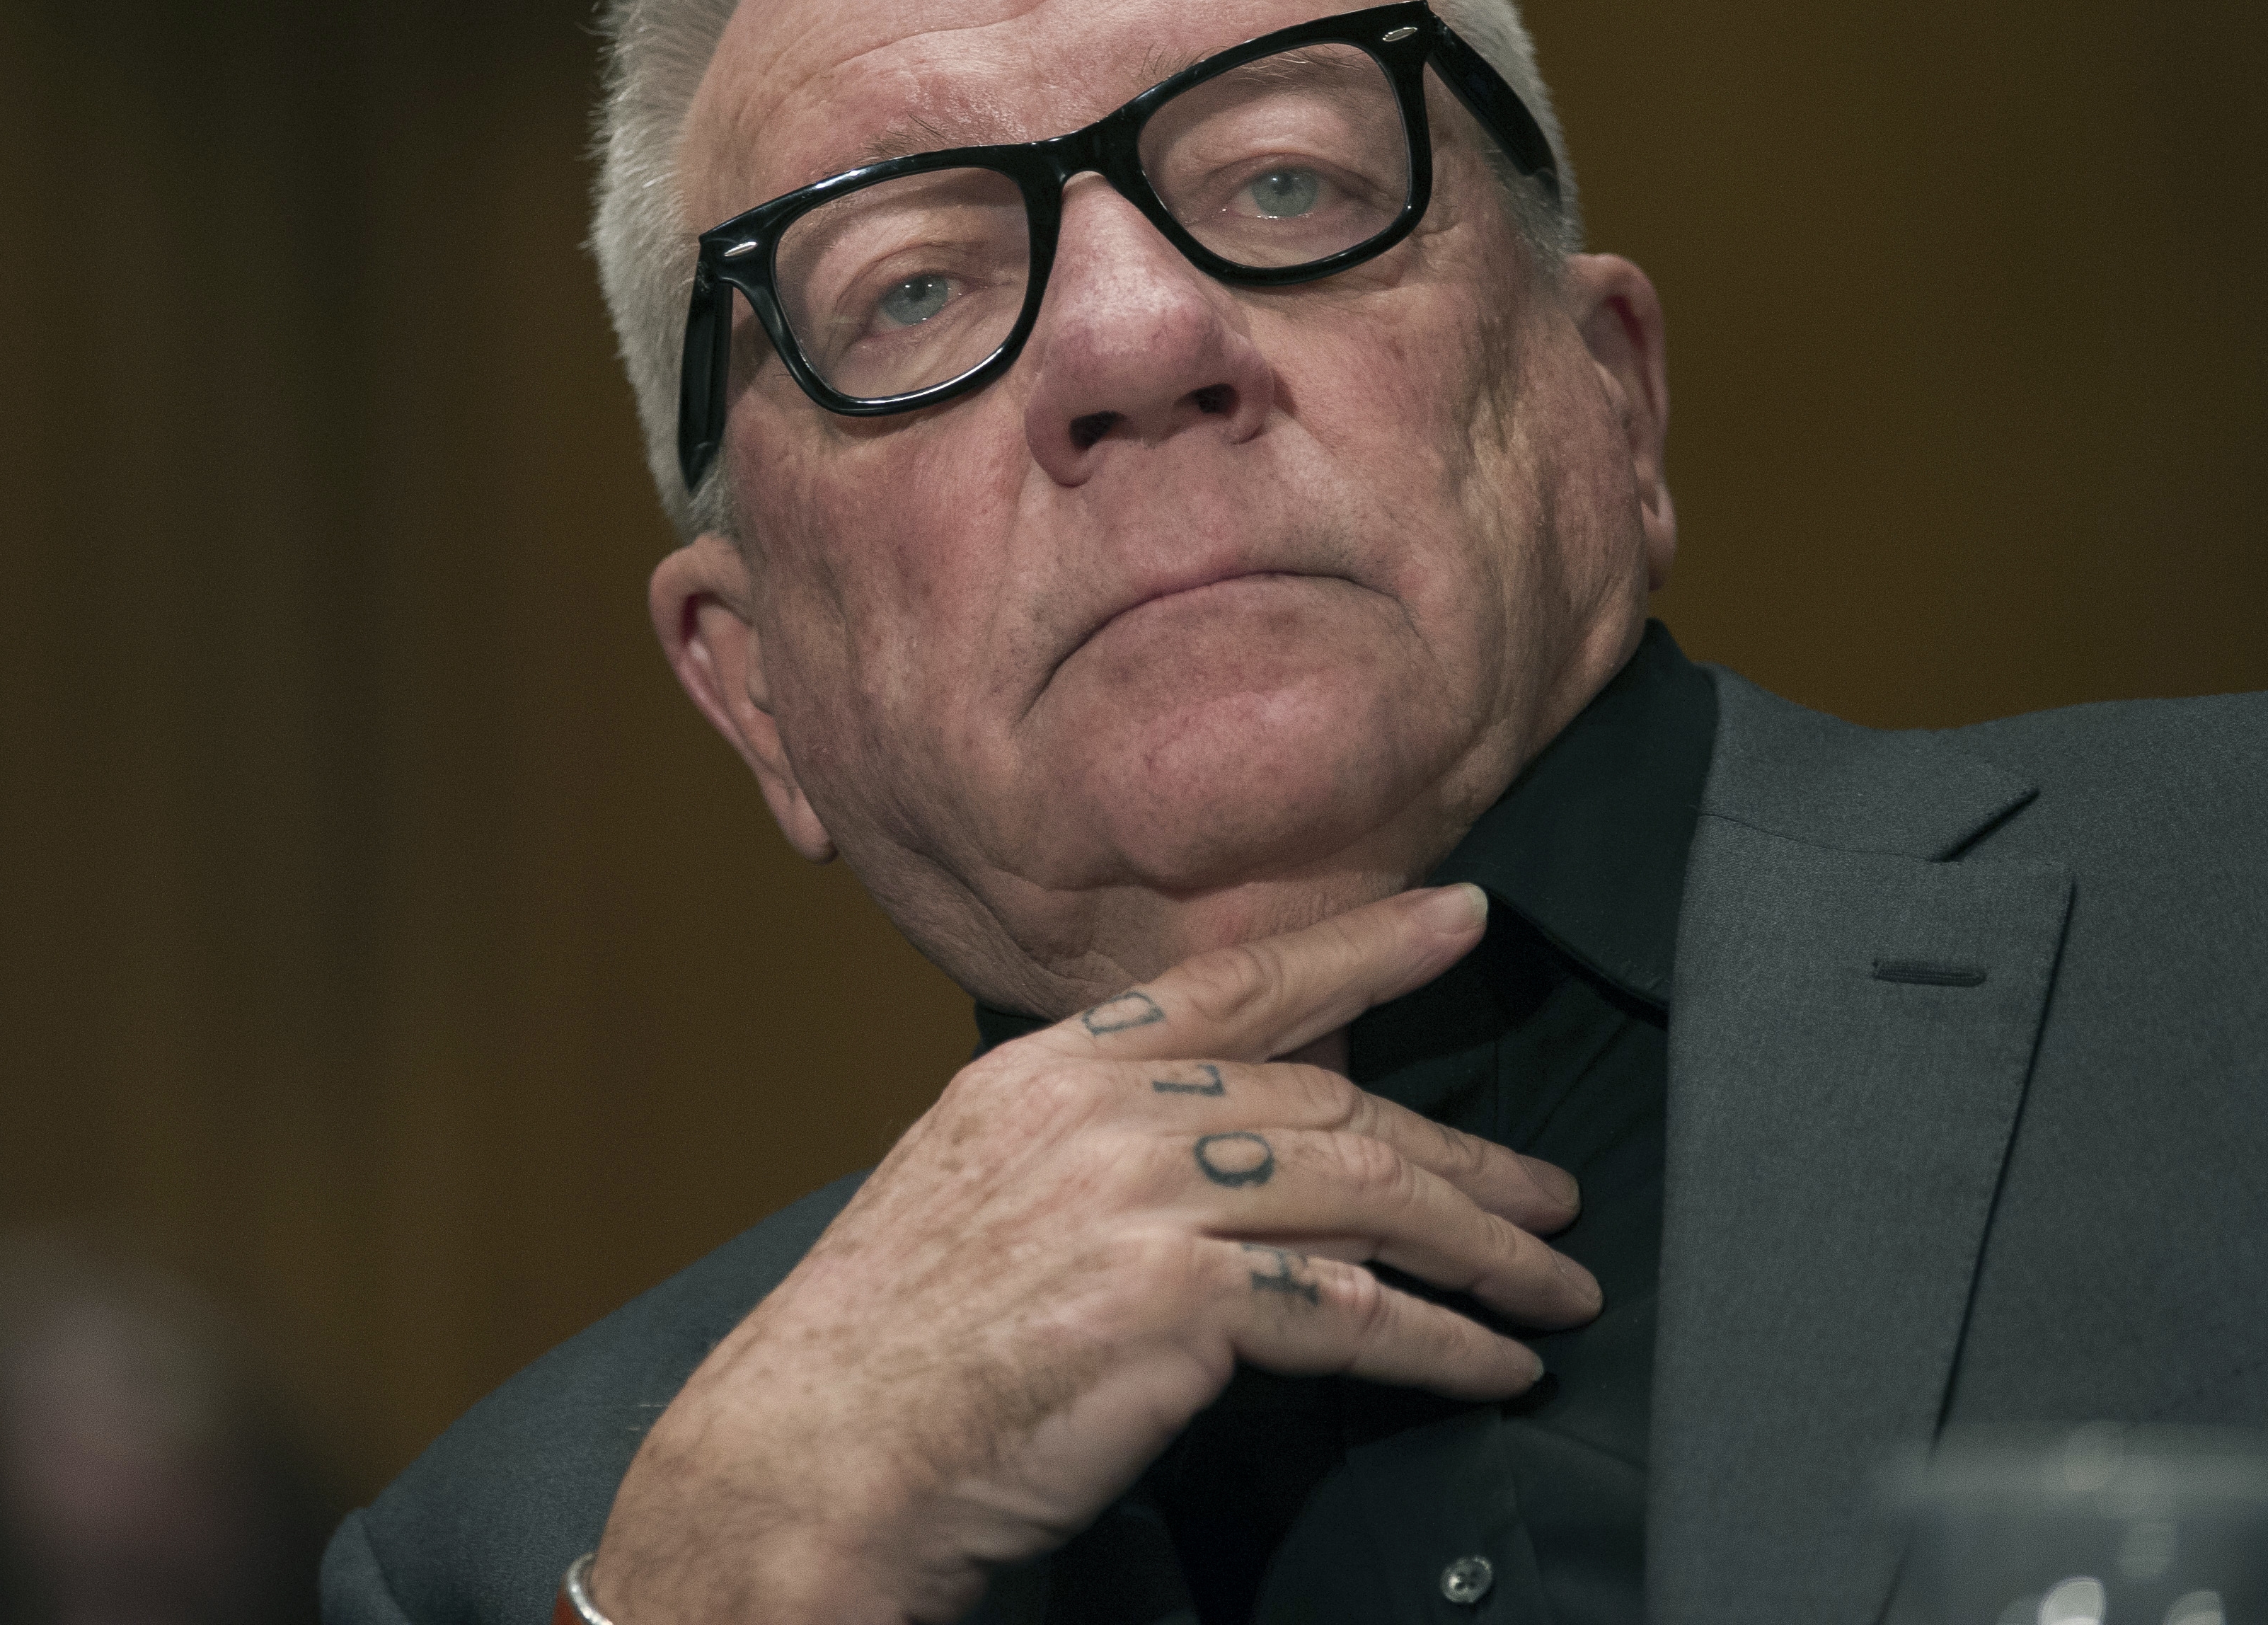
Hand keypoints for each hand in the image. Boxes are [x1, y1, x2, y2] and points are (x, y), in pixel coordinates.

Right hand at [586, 883, 1596, 1623]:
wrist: (813, 1452)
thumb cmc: (893, 1346)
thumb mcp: (979, 1188)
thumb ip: (1095, 1140)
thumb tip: (1228, 1140)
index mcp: (1046, 1068)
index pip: (1230, 982)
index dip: (1358, 946)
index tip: (1458, 915)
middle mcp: (1096, 1107)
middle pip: (1325, 1097)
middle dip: (1458, 1152)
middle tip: (1546, 1192)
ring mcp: (1134, 1193)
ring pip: (1359, 1191)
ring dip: (1478, 1245)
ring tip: (1553, 1284)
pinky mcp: (1170, 1297)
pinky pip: (1350, 1310)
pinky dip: (1440, 1340)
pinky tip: (1492, 1363)